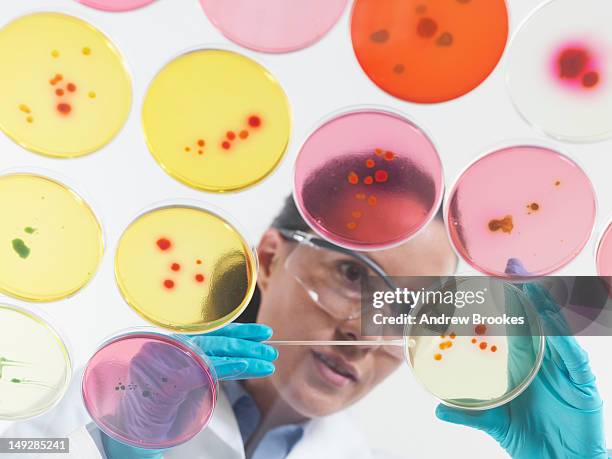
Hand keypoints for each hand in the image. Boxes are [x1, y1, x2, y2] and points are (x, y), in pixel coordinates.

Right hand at [101, 323, 277, 458]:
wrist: (128, 438)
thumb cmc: (158, 411)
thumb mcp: (190, 383)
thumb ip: (210, 366)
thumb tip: (245, 358)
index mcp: (170, 345)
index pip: (209, 333)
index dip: (238, 330)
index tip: (263, 332)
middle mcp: (164, 348)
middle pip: (212, 340)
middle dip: (245, 343)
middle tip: (271, 348)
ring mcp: (161, 363)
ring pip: (210, 353)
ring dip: (243, 356)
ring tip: (267, 362)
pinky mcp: (164, 381)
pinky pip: (203, 370)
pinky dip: (228, 366)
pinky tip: (247, 367)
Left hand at [436, 260, 607, 457]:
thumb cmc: (531, 438)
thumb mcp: (495, 422)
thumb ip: (468, 414)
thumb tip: (437, 409)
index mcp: (524, 365)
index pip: (516, 328)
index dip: (508, 305)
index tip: (496, 281)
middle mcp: (545, 362)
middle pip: (537, 322)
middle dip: (527, 296)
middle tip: (512, 270)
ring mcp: (565, 371)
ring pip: (557, 334)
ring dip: (546, 311)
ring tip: (532, 288)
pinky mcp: (583, 385)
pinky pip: (574, 359)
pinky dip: (565, 343)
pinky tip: (553, 328)